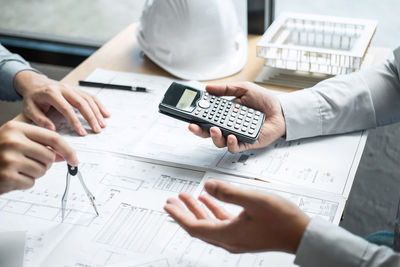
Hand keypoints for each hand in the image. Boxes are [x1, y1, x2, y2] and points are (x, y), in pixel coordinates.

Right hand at [0, 121, 77, 193]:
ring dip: (33, 173)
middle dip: (44, 163)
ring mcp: (9, 159)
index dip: (68, 150)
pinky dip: (24, 182)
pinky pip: (31, 182)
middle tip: (28, 162)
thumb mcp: (16, 140)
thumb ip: (40, 143)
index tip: (75, 159)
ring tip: (17, 168)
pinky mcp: (7, 176)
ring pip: (42, 171)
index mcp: (16, 128)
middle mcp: (12, 141)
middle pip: (50, 157)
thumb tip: (64, 155)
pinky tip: (12, 176)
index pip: (53, 138)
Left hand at [14, 70, 109, 135]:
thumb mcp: (29, 109)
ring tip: (102, 124)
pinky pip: (91, 96)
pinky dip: (99, 105)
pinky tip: (105, 113)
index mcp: (51, 93)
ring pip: (88, 99)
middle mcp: (64, 89)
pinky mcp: (77, 89)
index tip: (82, 132)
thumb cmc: (33, 97)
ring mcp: (72, 88)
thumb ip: (40, 120)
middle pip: (82, 103)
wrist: (34, 82)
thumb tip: (52, 129)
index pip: (67, 109)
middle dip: (91, 117)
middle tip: (97, 129)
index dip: (75, 121)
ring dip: (97, 112)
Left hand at [164, 179, 309, 253]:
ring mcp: (237, 237)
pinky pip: (221, 222)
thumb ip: (228, 192)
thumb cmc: (281, 219)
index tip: (168, 205)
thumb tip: (208, 186)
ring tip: (188, 197)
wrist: (302, 234)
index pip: (194, 226)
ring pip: (210, 223)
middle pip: (199, 226)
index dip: (179, 215)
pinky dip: (213, 210)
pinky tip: (211, 200)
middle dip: (184, 212)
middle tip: (173, 200)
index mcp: (228, 234)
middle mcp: (230, 239)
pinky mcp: (244, 233)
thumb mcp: (253, 200)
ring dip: (198, 209)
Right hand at [189, 82, 285, 152]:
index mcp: (225, 114)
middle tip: (193, 126)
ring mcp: (237, 136)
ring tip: (214, 129)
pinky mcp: (247, 143)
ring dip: (214, 137)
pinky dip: (231, 144)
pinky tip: (231, 136)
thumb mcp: (243, 89)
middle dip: (199, 130)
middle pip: (208, 132)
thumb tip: (208, 87)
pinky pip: (235, 147)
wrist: (281, 110)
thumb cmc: (264, 101)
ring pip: (220, 142)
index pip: (207, 118)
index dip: (196, 117)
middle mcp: (228, 126)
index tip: (189, 114)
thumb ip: (226, 89)